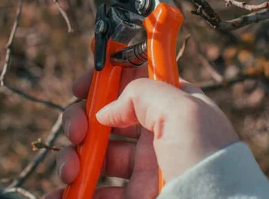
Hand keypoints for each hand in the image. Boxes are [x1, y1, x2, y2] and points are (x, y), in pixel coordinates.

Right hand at [49, 68, 238, 197]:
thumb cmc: (208, 163)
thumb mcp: (184, 111)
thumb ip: (143, 92)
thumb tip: (108, 110)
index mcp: (172, 110)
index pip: (133, 83)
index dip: (105, 81)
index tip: (81, 87)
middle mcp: (155, 139)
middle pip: (105, 119)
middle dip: (81, 120)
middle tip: (78, 132)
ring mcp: (141, 172)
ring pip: (93, 155)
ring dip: (71, 157)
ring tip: (69, 173)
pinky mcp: (132, 198)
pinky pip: (92, 192)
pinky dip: (70, 191)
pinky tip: (59, 193)